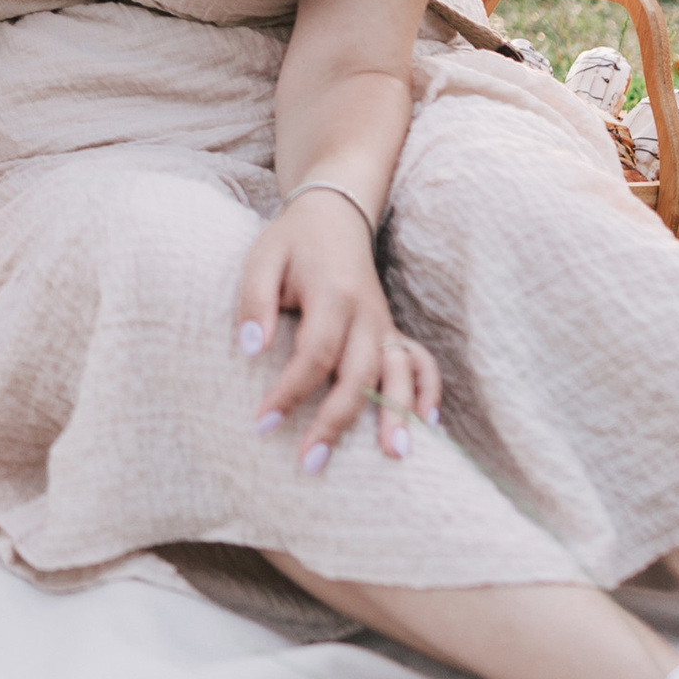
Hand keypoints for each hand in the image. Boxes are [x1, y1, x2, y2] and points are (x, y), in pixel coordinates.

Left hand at [235, 192, 440, 469]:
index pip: (314, 354)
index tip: (262, 423)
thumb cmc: (291, 243)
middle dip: (336, 422)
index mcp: (333, 295)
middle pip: (359, 375)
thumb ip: (254, 302)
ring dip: (398, 415)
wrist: (333, 216)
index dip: (290, 392)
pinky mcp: (392, 332)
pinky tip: (427, 426)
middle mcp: (367, 314)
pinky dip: (429, 392)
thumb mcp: (261, 259)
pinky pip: (422, 362)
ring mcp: (385, 324)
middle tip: (310, 463)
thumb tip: (249, 351)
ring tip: (393, 458)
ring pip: (400, 374)